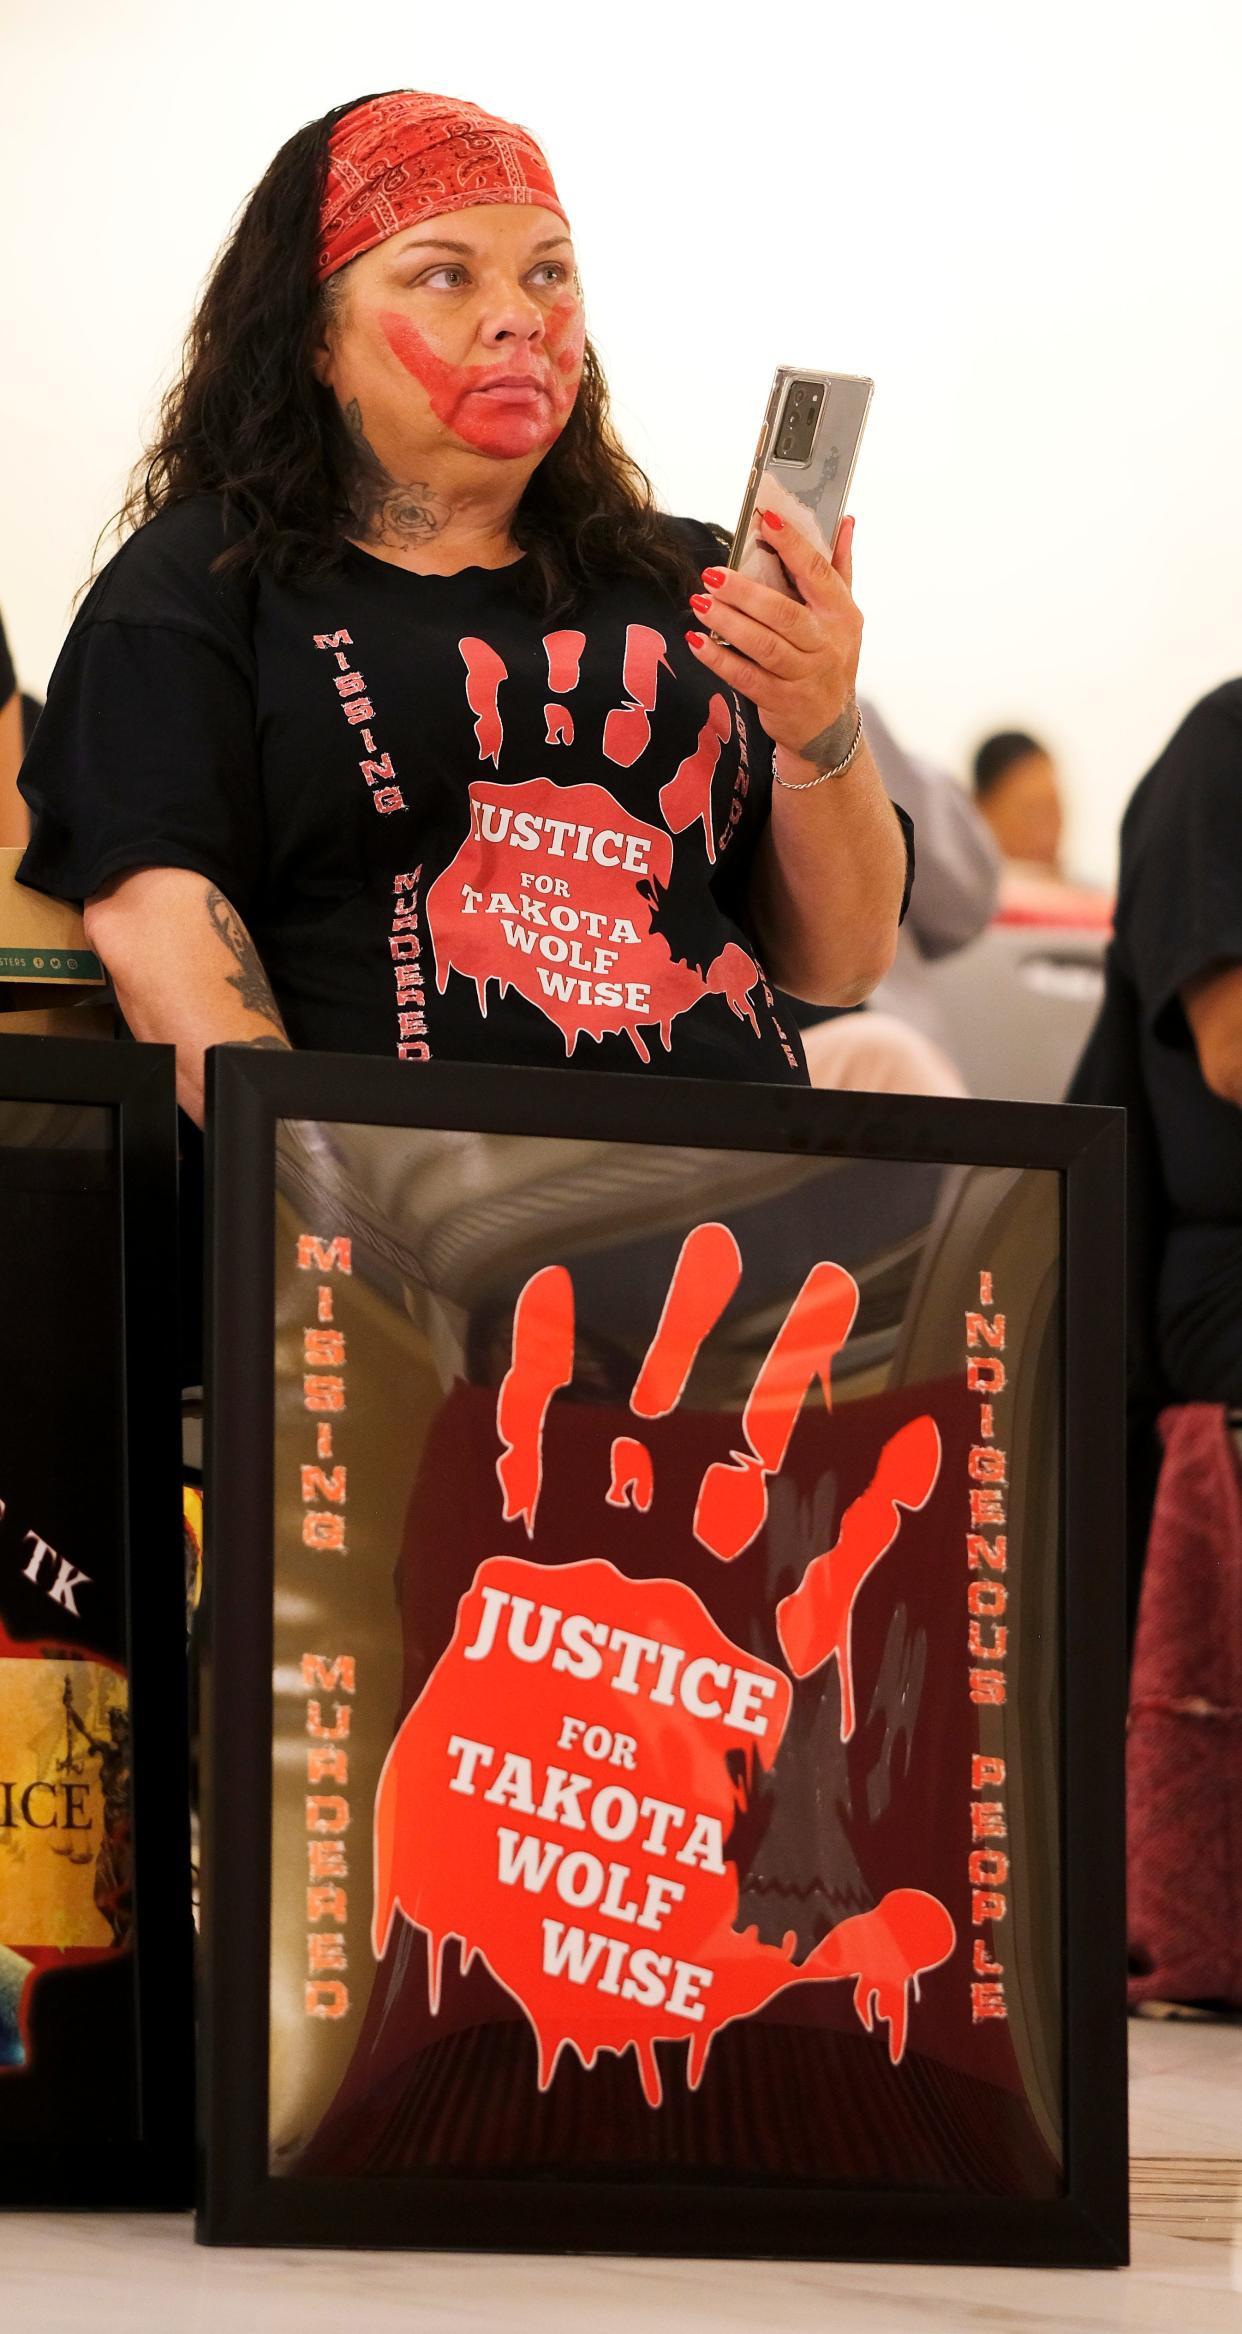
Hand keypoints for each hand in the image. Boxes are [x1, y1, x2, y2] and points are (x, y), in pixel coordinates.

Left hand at [685, 511, 862, 776]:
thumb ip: (840, 568)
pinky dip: (719, 660)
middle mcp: (826, 644)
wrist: (829, 727)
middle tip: (712, 574)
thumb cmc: (831, 659)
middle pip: (784, 613)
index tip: (766, 517)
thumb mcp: (843, 615)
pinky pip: (746, 678)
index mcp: (841, 613)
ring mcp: (804, 675)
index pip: (817, 572)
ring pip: (763, 646)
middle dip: (746, 593)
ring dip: (729, 623)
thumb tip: (845, 521)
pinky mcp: (780, 701)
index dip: (792, 544)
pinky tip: (696, 643)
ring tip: (699, 602)